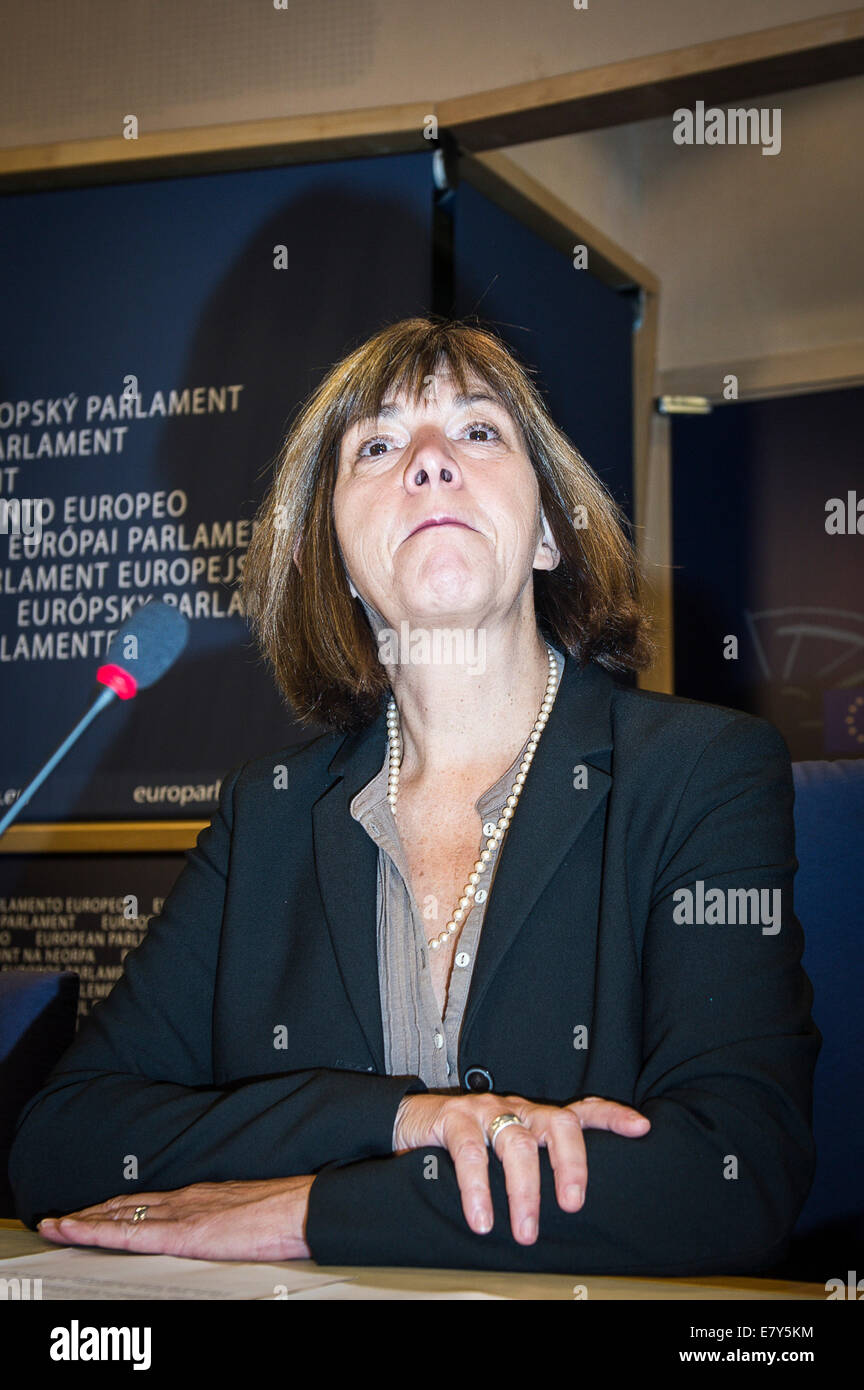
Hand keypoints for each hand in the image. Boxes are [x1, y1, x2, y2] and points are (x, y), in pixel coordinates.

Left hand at [35, 1176, 314, 1261]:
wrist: (302, 1208)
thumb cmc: (284, 1214)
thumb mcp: (244, 1213)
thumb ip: (220, 1219)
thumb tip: (214, 1233)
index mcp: (199, 1196)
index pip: (145, 1202)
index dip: (112, 1208)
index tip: (88, 1213)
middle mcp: (184, 1198)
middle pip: (125, 1206)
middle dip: (89, 1214)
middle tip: (57, 1220)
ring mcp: (181, 1213)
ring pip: (119, 1216)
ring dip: (83, 1221)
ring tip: (55, 1226)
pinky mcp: (184, 1232)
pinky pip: (130, 1233)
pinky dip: (97, 1232)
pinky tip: (77, 1231)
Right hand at [393, 1093, 648, 1244]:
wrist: (408, 1120)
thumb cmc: (465, 1140)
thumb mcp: (505, 1147)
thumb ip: (534, 1163)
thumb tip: (570, 1210)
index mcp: (534, 1116)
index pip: (580, 1110)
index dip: (612, 1116)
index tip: (641, 1128)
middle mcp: (517, 1108)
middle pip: (558, 1124)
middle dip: (572, 1164)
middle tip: (574, 1205)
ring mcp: (486, 1110)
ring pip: (516, 1143)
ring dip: (524, 1191)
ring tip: (525, 1233)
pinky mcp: (453, 1119)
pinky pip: (470, 1154)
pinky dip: (477, 1189)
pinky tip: (481, 1219)